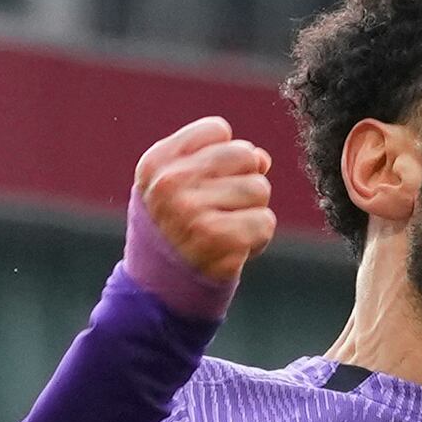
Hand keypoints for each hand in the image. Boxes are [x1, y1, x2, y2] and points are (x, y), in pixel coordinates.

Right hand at [134, 116, 276, 295]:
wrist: (157, 292)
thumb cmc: (173, 230)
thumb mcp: (176, 187)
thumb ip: (216, 161)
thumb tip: (262, 158)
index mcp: (157, 163)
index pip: (218, 130)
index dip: (224, 156)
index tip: (208, 183)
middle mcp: (170, 183)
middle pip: (244, 155)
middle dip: (243, 181)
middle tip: (221, 210)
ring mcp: (192, 211)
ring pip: (259, 189)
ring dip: (252, 211)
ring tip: (226, 230)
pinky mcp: (216, 240)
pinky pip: (265, 222)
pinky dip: (257, 238)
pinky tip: (234, 249)